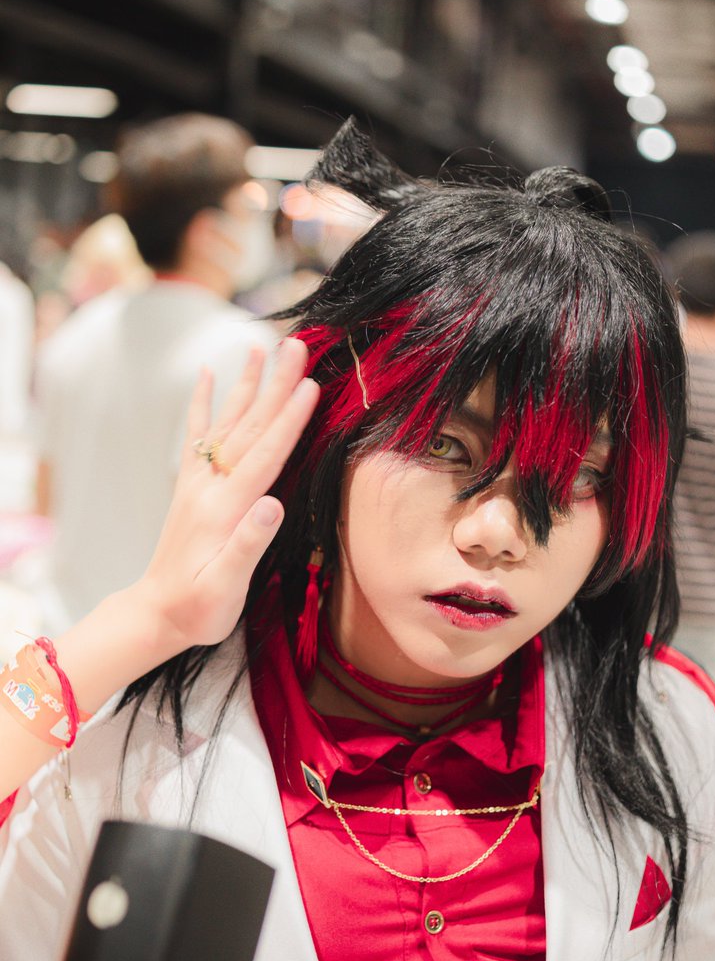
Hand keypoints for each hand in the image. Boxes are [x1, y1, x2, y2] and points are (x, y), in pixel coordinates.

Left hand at [137, 338, 318, 653]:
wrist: (156, 614)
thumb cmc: (199, 608)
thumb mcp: (226, 586)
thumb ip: (248, 544)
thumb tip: (273, 504)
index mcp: (225, 508)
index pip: (265, 454)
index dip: (290, 420)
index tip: (311, 384)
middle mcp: (209, 487)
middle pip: (250, 427)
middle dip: (275, 385)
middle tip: (296, 345)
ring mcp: (197, 484)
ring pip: (227, 423)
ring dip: (247, 384)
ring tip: (261, 347)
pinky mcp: (190, 487)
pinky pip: (197, 436)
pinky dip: (202, 403)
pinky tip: (207, 374)